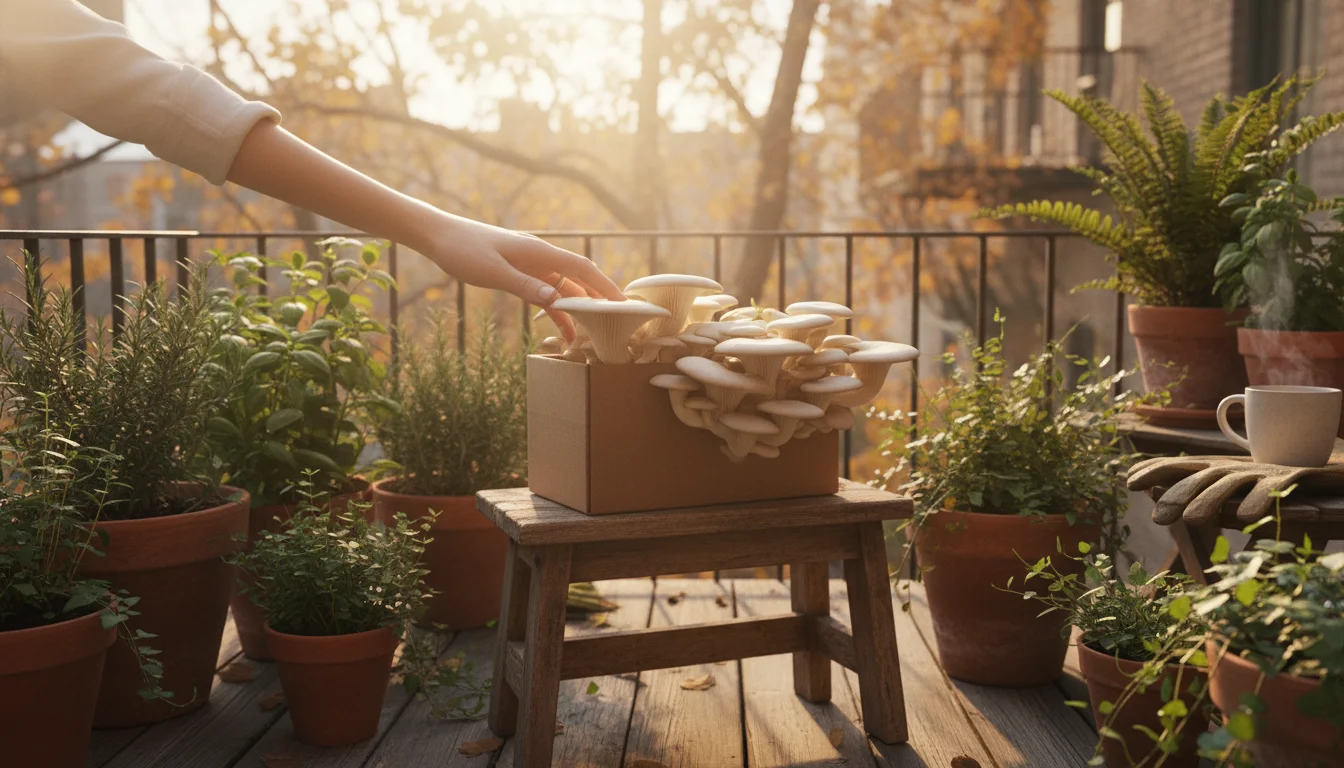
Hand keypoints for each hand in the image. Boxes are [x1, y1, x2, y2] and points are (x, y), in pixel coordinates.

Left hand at [420, 213, 623, 339]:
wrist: (439, 235)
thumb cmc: (463, 250)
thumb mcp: (493, 272)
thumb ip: (525, 287)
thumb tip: (556, 301)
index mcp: (539, 252)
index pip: (582, 268)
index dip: (605, 285)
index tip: (623, 302)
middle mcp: (540, 256)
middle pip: (579, 278)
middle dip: (599, 298)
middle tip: (618, 320)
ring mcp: (530, 264)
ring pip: (563, 287)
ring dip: (578, 308)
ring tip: (592, 332)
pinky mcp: (519, 271)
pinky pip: (545, 291)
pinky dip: (556, 307)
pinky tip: (562, 326)